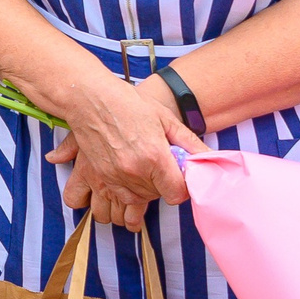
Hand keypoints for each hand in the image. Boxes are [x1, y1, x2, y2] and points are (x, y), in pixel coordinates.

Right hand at [46, 73, 199, 227]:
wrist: (88, 97)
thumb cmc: (128, 103)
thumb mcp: (165, 118)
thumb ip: (190, 143)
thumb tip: (211, 159)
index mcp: (155, 157)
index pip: (177, 194)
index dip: (182, 187)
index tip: (179, 176)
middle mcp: (134, 171)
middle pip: (158, 196)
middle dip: (163, 185)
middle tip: (160, 167)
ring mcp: (114, 176)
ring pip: (138, 201)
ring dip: (145, 191)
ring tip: (144, 172)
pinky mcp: (99, 176)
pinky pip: (119, 198)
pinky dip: (126, 194)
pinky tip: (128, 179)